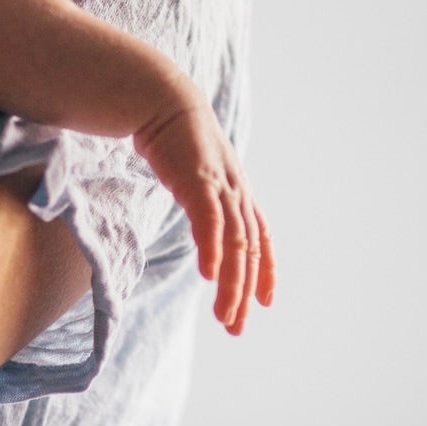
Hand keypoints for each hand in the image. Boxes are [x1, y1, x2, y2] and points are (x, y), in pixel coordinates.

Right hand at [131, 99, 274, 333]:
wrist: (160, 99)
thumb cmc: (174, 138)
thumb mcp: (194, 175)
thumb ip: (201, 201)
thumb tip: (200, 226)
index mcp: (235, 191)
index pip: (260, 237)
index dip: (266, 269)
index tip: (265, 302)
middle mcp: (235, 190)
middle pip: (250, 249)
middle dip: (245, 291)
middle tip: (236, 326)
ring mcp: (220, 185)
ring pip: (236, 243)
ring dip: (232, 283)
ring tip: (226, 316)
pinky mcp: (198, 178)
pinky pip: (211, 220)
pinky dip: (213, 249)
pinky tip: (208, 275)